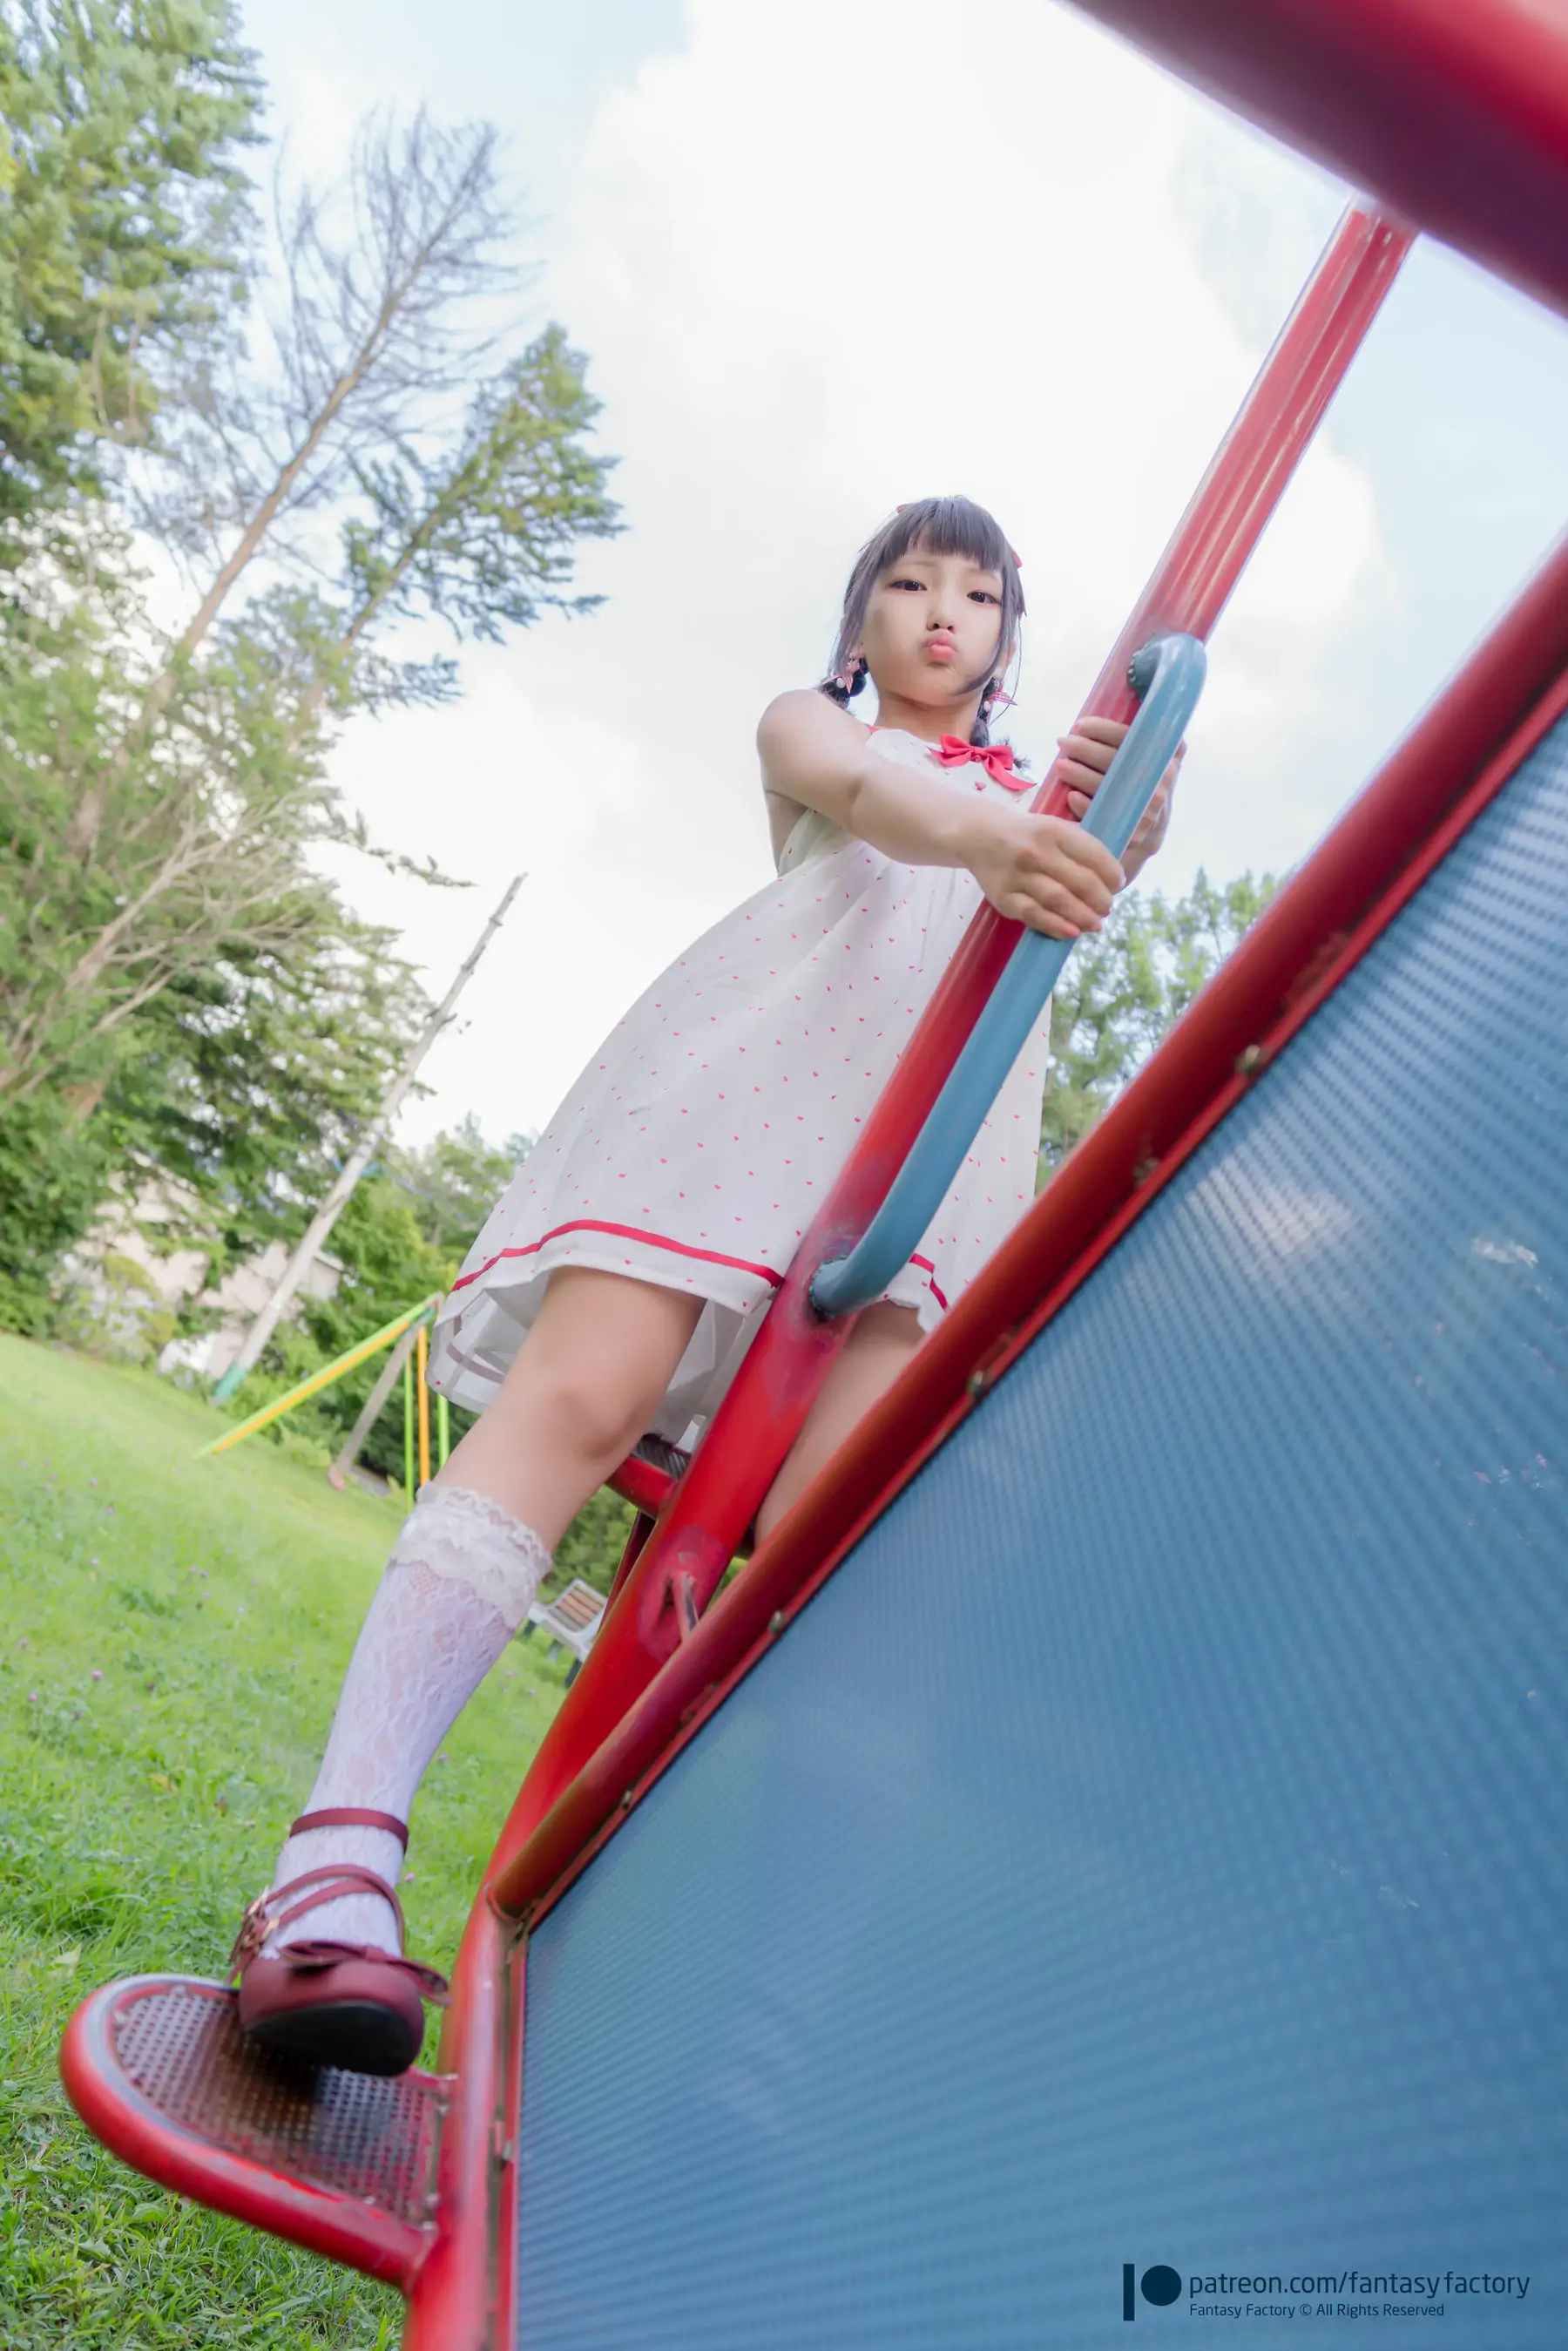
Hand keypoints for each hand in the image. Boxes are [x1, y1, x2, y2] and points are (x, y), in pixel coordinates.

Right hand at [964, 800, 1123, 939]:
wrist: (978, 836)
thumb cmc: (1026, 835)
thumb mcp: (1052, 827)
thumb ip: (1078, 846)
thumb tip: (1110, 877)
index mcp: (1052, 830)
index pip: (1093, 854)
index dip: (1112, 873)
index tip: (1118, 884)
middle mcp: (1035, 852)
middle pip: (1080, 881)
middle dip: (1100, 899)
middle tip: (1107, 908)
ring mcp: (1017, 875)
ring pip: (1059, 901)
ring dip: (1083, 917)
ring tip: (1095, 924)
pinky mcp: (1004, 897)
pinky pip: (1034, 915)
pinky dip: (1055, 926)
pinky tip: (1071, 932)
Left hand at [1058, 715, 1184, 882]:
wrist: (1149, 832)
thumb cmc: (1142, 785)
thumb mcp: (1155, 758)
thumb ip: (1147, 736)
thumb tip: (1124, 701)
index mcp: (1166, 756)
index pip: (1133, 736)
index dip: (1104, 729)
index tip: (1080, 725)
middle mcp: (1161, 782)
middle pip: (1116, 760)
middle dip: (1084, 748)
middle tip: (1063, 741)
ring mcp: (1147, 809)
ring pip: (1107, 787)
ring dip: (1078, 774)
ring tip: (1060, 765)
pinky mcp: (1132, 832)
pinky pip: (1104, 815)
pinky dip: (1085, 805)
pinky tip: (1071, 796)